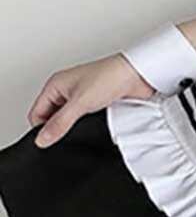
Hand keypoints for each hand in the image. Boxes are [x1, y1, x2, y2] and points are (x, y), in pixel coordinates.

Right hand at [29, 54, 154, 148]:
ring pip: (70, 119)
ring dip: (75, 127)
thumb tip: (42, 139)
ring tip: (82, 131)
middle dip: (57, 128)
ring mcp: (83, 96)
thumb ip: (60, 123)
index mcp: (55, 85)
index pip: (37, 113)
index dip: (41, 129)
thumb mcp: (80, 103)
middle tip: (65, 138)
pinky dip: (88, 125)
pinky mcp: (98, 102)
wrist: (139, 74)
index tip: (50, 142)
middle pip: (52, 117)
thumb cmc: (110, 76)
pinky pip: (86, 119)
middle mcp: (67, 90)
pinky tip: (94, 128)